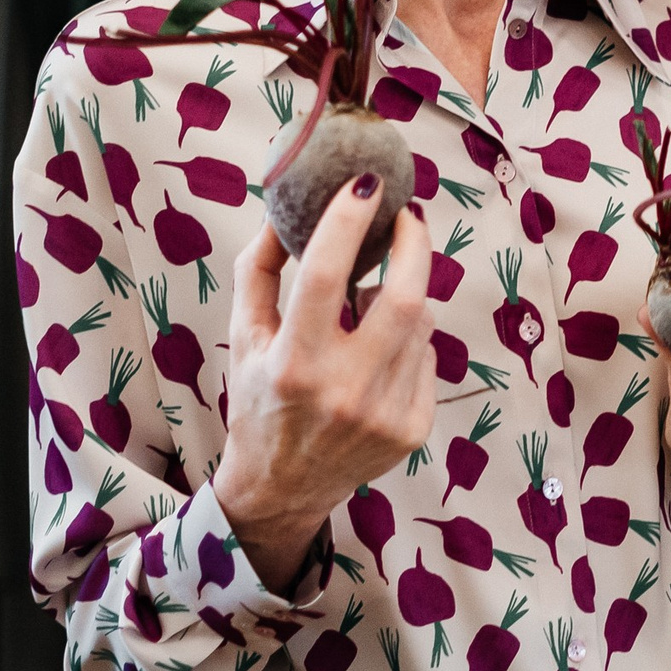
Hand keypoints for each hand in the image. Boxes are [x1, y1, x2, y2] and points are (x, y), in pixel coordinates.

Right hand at [213, 177, 435, 588]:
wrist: (283, 488)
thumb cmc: (258, 400)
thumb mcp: (243, 336)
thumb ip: (260, 268)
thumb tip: (286, 206)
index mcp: (294, 365)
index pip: (326, 276)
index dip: (348, 221)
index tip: (366, 183)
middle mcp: (344, 392)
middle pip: (406, 296)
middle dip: (414, 243)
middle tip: (407, 215)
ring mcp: (386, 415)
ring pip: (421, 323)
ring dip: (403, 296)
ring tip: (371, 299)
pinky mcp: (414, 430)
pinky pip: (426, 358)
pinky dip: (408, 341)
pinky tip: (380, 351)